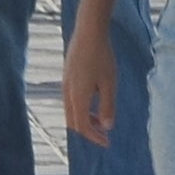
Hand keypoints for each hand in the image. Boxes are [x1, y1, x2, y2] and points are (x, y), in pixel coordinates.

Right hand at [61, 24, 115, 145]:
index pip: (83, 126)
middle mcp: (68, 93)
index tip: (107, 142)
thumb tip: (107, 126)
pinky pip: (71, 100)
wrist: (88, 32)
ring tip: (101, 118)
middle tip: (103, 135)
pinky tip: (94, 100)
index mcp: (78, 97)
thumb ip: (108, 106)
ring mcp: (65, 84)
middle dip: (88, 131)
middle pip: (74, 122)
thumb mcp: (109, 83)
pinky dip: (82, 108)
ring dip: (85, 119)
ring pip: (71, 111)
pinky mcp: (67, 76)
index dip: (95, 137)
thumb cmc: (102, 56)